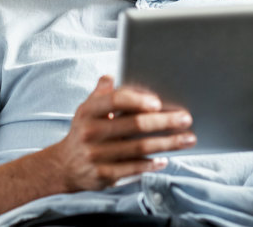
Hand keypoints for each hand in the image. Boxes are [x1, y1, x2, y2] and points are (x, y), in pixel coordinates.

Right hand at [49, 75, 194, 191]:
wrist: (64, 166)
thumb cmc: (84, 131)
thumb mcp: (87, 109)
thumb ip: (102, 93)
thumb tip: (111, 76)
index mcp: (88, 111)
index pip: (114, 101)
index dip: (137, 100)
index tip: (158, 102)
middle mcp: (91, 132)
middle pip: (134, 125)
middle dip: (164, 121)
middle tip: (185, 118)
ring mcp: (97, 155)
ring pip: (139, 148)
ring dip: (167, 143)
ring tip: (188, 138)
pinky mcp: (104, 175)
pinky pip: (134, 168)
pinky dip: (152, 164)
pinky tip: (166, 159)